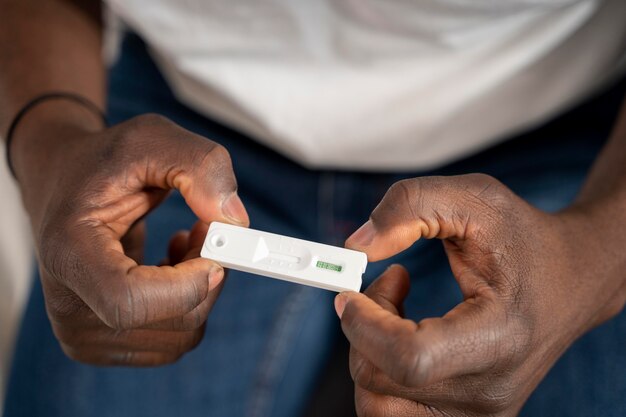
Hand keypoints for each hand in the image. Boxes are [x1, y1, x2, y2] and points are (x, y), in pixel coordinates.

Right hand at [13, 111, 248, 365]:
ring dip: (201, 287)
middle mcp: (68, 304)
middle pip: (172, 321)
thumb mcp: (153, 138)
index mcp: (69, 253)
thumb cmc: (104, 162)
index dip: (188, 285)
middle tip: (205, 230)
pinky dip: (189, 304)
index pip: (131, 303)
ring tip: (185, 243)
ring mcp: (82, 333)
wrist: (62, 184)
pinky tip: (172, 267)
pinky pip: (174, 340)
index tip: (214, 245)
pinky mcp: (102, 344)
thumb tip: (234, 221)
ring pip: (182, 334)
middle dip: (207, 274)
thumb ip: (201, 167)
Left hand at [337, 174, 624, 415]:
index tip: (351, 292)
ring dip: (368, 351)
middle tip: (392, 280)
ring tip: (398, 311)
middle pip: (379, 379)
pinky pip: (392, 410)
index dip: (364, 324)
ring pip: (376, 403)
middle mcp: (489, 390)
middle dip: (363, 325)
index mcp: (499, 337)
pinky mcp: (466, 415)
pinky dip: (381, 372)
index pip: (409, 359)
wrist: (574, 279)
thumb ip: (410, 206)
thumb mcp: (476, 197)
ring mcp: (478, 411)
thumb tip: (357, 246)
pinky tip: (403, 338)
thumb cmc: (526, 238)